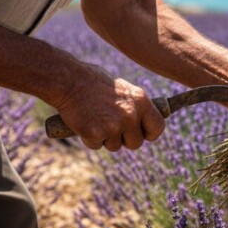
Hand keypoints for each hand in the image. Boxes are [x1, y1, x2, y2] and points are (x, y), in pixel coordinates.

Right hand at [49, 64, 165, 150]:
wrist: (70, 81)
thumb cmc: (94, 82)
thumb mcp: (123, 89)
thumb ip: (135, 106)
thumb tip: (143, 122)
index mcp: (141, 101)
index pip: (157, 127)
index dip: (149, 133)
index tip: (142, 134)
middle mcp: (131, 115)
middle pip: (136, 143)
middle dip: (124, 140)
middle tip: (111, 127)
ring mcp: (114, 126)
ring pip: (115, 146)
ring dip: (106, 139)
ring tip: (96, 119)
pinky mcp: (96, 134)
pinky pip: (96, 145)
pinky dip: (89, 138)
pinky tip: (84, 122)